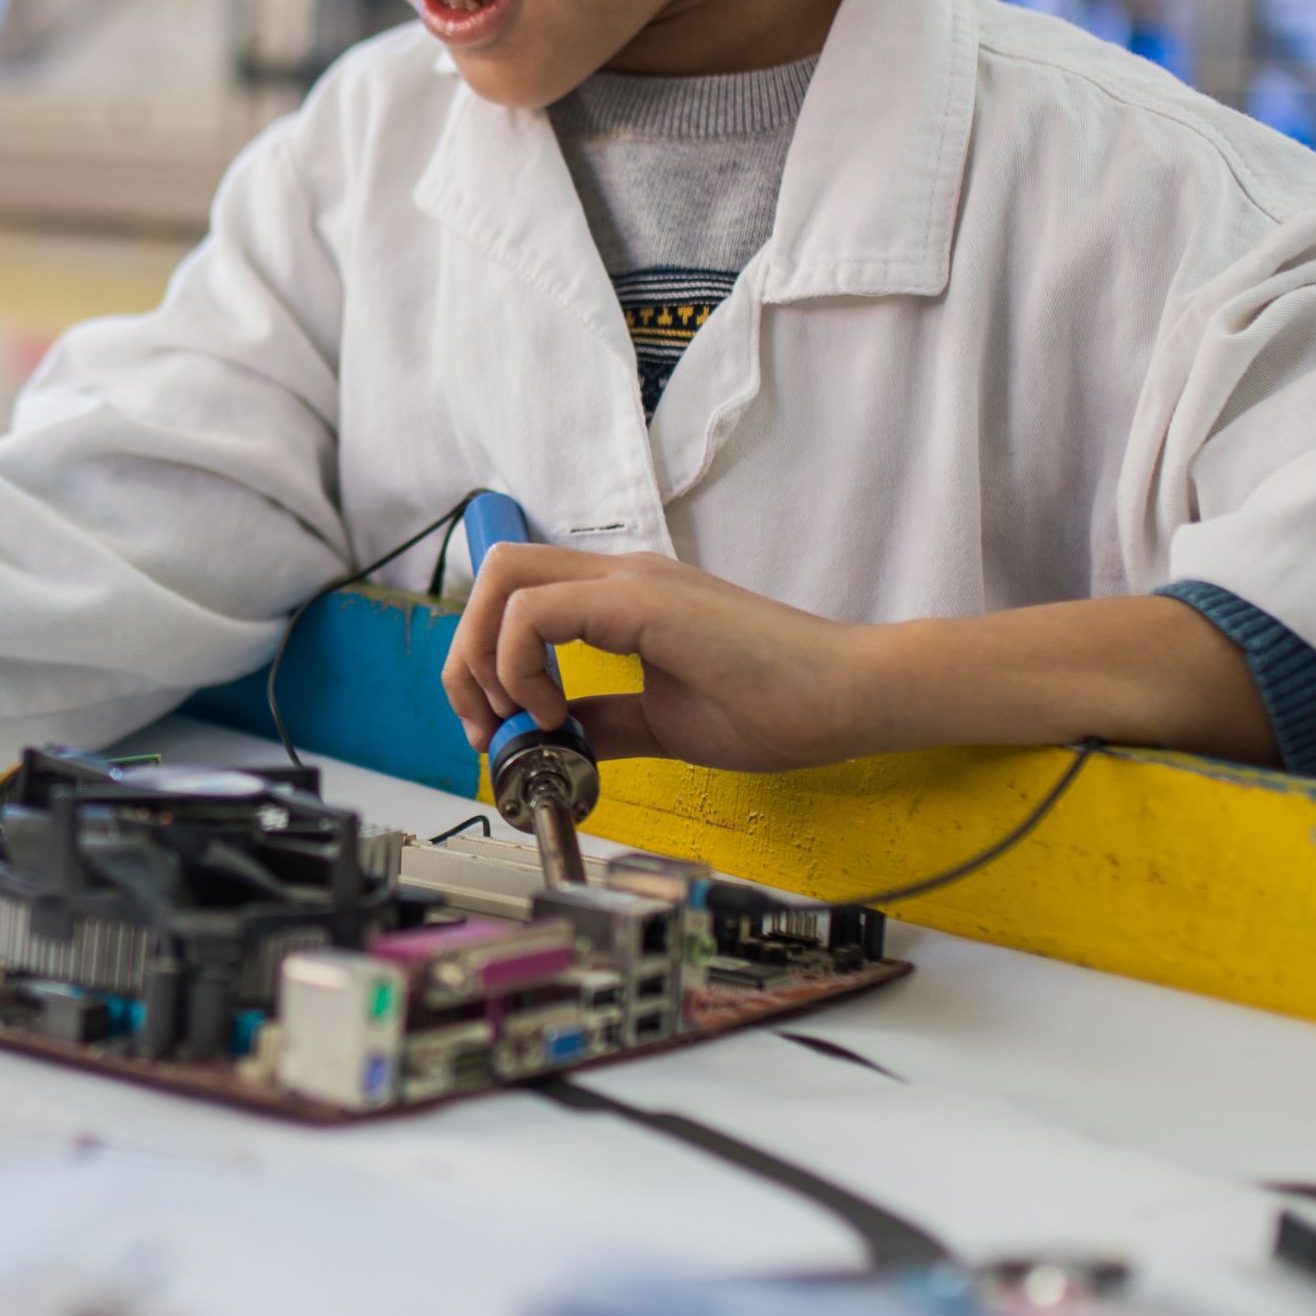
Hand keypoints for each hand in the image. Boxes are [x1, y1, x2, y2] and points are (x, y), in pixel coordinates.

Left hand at [439, 548, 1285, 772]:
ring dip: (487, 656)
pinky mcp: (645, 601)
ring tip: (523, 721)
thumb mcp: (665, 721)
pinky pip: (538, 612)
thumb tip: (556, 742)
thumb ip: (608, 722)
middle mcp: (619, 574)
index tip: (498, 731)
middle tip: (488, 727)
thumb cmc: (778, 706)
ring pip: (504, 578)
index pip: (516, 593)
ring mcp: (631, 581)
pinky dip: (523, 664)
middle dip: (465, 656)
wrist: (850, 696)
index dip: (482, 659)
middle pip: (495, 573)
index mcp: (621, 598)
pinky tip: (557, 714)